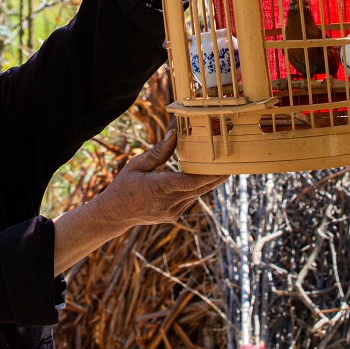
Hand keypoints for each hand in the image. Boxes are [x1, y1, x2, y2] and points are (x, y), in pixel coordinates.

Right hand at [52, 132, 224, 273]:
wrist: (116, 214)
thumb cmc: (125, 185)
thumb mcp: (138, 164)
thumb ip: (159, 151)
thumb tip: (175, 133)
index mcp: (159, 188)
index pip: (191, 181)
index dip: (210, 174)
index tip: (224, 165)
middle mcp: (169, 203)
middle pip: (200, 188)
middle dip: (218, 176)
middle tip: (233, 163)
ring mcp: (173, 212)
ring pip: (198, 194)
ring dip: (209, 182)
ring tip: (223, 166)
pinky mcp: (174, 215)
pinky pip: (191, 199)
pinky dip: (197, 187)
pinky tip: (204, 176)